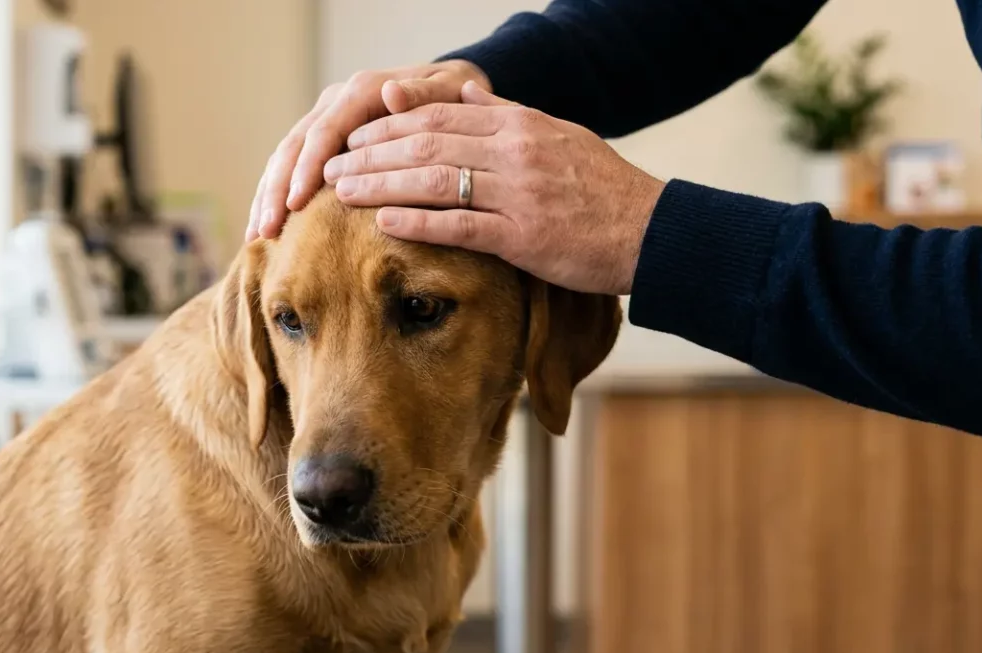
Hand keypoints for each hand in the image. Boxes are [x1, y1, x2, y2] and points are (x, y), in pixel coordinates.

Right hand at [246, 60, 490, 241]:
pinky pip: (291, 170)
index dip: (307, 168)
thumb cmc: (453, 96)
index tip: (294, 204)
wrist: (447, 89)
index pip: (324, 132)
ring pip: (284, 159)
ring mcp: (325, 122)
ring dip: (267, 198)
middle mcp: (335, 104)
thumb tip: (392, 93)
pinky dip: (275, 198)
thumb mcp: (448, 90)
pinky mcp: (323, 143)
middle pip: (294, 148)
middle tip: (266, 230)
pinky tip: (264, 230)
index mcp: (361, 92)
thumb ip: (423, 96)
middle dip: (276, 191)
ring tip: (257, 237)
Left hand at [323, 82, 665, 295]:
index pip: (440, 116)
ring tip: (340, 193)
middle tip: (331, 167)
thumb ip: (508, 113)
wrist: (651, 231)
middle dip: (372, 154)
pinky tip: (382, 223)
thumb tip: (467, 87)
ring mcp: (518, 193)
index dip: (390, 126)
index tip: (355, 137)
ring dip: (380, 185)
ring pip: (434, 181)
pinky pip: (459, 226)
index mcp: (520, 125)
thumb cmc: (602, 187)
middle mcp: (515, 151)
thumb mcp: (558, 134)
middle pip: (426, 144)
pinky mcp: (524, 236)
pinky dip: (417, 222)